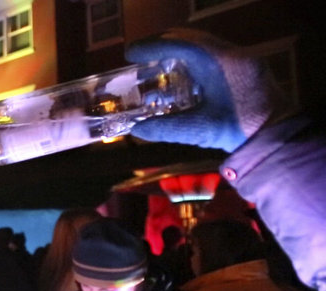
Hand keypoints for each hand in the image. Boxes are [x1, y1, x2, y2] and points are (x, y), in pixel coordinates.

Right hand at [125, 28, 286, 151]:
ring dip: (177, 50)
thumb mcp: (198, 130)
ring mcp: (240, 58)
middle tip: (140, 55)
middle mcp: (230, 53)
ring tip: (156, 62)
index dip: (151, 46)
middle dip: (162, 44)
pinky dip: (192, 58)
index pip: (179, 44)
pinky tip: (181, 74)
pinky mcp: (245, 67)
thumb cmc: (238, 130)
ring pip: (202, 44)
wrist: (277, 135)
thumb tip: (136, 131)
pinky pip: (213, 53)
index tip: (130, 53)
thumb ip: (165, 129)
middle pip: (190, 38)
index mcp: (218, 63)